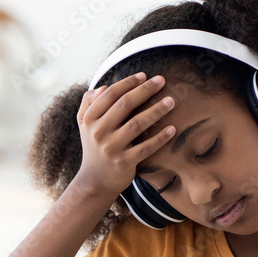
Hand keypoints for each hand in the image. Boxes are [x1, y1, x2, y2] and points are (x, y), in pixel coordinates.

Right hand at [74, 72, 176, 196]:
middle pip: (124, 105)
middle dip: (145, 90)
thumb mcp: (85, 125)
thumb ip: (89, 103)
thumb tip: (104, 87)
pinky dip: (159, 138)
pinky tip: (172, 129)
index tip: (144, 75)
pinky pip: (145, 148)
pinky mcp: (124, 162)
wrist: (95, 181)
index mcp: (89, 119)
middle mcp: (98, 132)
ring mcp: (111, 148)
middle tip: (162, 80)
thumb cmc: (95, 147)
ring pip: (137, 124)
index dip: (128, 83)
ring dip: (156, 110)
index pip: (110, 94)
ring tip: (171, 101)